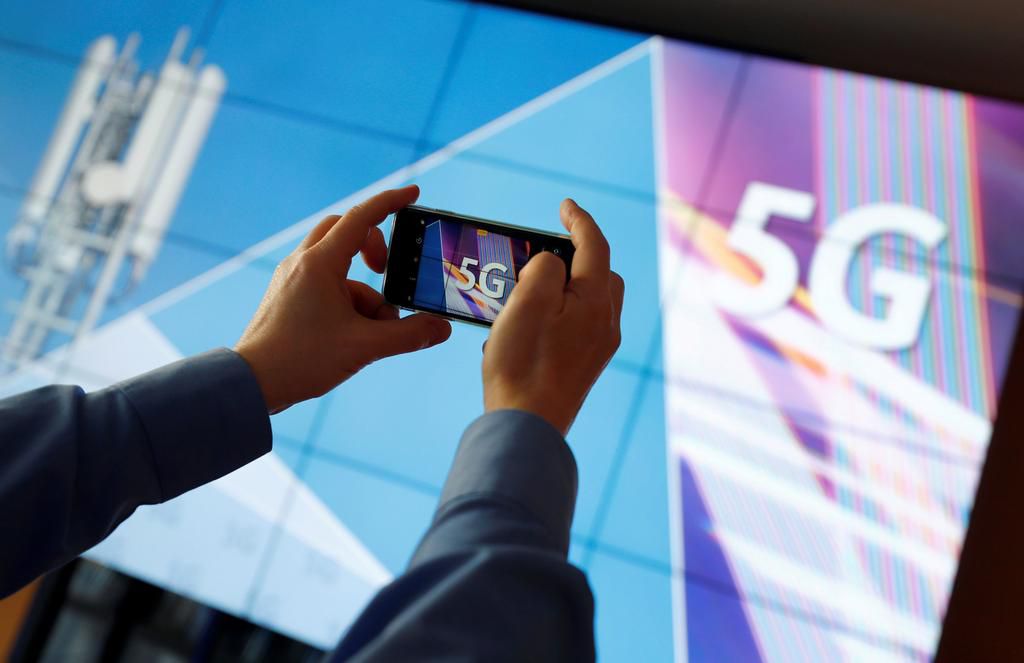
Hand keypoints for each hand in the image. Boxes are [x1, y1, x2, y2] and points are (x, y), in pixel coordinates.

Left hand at [236, 186, 451, 412]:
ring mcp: (291, 278)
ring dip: (363, 289)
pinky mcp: (287, 295)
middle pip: (345, 231)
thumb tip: (441, 329)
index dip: (390, 202)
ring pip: (337, 264)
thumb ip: (408, 335)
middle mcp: (302, 263)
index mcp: (320, 264)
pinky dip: (346, 301)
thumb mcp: (364, 347)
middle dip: (373, 247)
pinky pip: (324, 284)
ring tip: (371, 330)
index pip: (362, 218)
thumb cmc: (301, 360)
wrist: (251, 383)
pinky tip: (350, 336)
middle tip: (386, 270)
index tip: (413, 194)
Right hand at [483, 199, 623, 434]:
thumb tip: (553, 265)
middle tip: (543, 253)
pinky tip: (530, 327)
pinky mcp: (585, 366)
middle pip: (600, 274)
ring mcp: (598, 348)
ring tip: (529, 292)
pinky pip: (580, 325)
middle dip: (578, 256)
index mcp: (596, 302)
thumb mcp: (527, 302)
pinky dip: (561, 312)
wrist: (526, 426)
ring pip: (591, 301)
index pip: (595, 246)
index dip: (579, 220)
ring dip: (567, 287)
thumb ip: (545, 268)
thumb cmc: (522, 364)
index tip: (564, 206)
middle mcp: (606, 324)